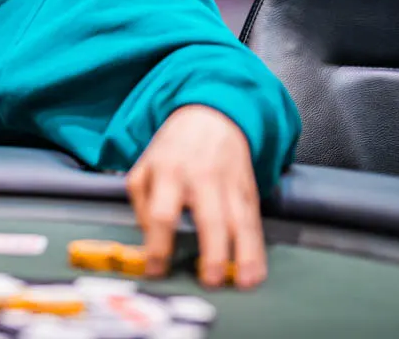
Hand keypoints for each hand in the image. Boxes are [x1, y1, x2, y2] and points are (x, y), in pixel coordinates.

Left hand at [125, 105, 265, 288]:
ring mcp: (228, 184)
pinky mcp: (248, 190)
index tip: (155, 269)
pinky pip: (254, 222)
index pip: (162, 213)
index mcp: (168, 172)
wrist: (212, 115)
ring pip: (240, 223)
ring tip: (244, 283)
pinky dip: (258, 249)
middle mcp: (201, 178)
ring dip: (245, 256)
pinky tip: (257, 271)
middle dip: (213, 253)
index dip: (158, 244)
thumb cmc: (174, 147)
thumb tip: (149, 234)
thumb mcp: (145, 164)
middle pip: (210, 219)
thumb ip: (141, 200)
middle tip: (210, 281)